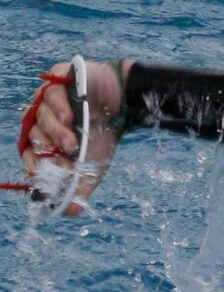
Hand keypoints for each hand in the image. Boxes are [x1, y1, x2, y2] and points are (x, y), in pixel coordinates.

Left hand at [17, 59, 123, 215]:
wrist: (127, 101)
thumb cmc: (105, 133)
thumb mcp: (94, 164)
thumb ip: (80, 186)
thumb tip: (71, 212)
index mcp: (44, 138)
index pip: (28, 153)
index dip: (33, 164)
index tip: (42, 174)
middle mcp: (42, 118)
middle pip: (34, 135)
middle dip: (48, 149)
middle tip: (66, 157)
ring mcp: (49, 98)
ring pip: (40, 116)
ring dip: (55, 131)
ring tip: (72, 142)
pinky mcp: (60, 78)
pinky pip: (50, 92)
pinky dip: (58, 106)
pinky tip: (71, 116)